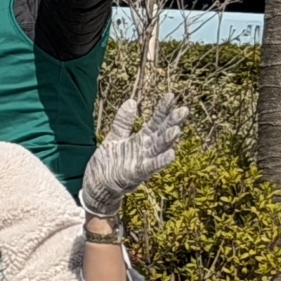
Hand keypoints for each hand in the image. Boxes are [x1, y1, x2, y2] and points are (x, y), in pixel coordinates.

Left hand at [77, 92, 187, 221]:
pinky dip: (160, 162)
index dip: (163, 110)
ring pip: (159, 149)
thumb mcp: (115, 137)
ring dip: (167, 141)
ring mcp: (143, 162)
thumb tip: (132, 101)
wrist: (97, 184)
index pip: (156, 122)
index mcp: (141, 139)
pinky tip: (171, 155)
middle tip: (183, 110)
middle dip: (172, 123)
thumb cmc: (109, 162)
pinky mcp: (137, 174)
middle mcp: (146, 149)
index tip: (170, 96)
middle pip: (162, 133)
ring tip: (176, 130)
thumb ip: (123, 122)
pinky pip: (151, 167)